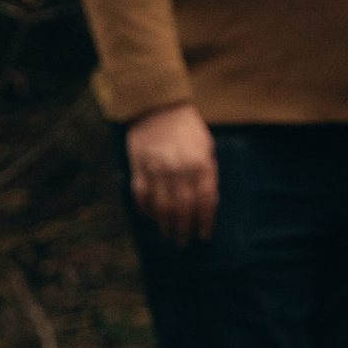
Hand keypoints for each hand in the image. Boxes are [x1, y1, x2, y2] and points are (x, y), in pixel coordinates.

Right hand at [126, 99, 218, 242]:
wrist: (158, 106)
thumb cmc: (187, 127)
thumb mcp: (206, 147)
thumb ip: (208, 173)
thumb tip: (208, 202)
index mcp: (201, 166)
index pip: (206, 203)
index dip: (205, 223)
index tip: (204, 235)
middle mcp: (180, 172)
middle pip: (183, 211)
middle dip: (185, 230)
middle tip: (184, 241)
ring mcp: (158, 172)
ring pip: (162, 209)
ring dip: (166, 226)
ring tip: (169, 235)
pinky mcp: (139, 169)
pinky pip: (142, 198)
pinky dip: (147, 211)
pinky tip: (152, 218)